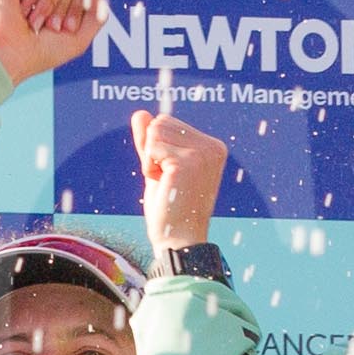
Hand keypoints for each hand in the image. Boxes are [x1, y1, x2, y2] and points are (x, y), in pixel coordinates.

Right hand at [0, 0, 108, 85]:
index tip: (67, 28)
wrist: (11, 55)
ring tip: (35, 20)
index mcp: (57, 4)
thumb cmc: (40, 53)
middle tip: (51, 26)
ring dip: (50, 2)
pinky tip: (23, 9)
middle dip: (65, 6)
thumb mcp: (79, 39)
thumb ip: (96, 13)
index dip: (79, 7)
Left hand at [130, 110, 227, 251]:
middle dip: (152, 152)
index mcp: (212, 147)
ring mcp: (202, 154)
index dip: (157, 150)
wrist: (179, 241)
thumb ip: (150, 141)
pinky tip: (165, 185)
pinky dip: (149, 168)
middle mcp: (212, 147)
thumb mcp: (159, 168)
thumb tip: (140, 113)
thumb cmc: (170, 209)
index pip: (167, 123)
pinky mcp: (188, 163)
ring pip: (154, 132)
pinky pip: (151, 148)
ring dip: (150, 160)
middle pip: (160, 123)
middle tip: (167, 181)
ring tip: (167, 183)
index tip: (171, 176)